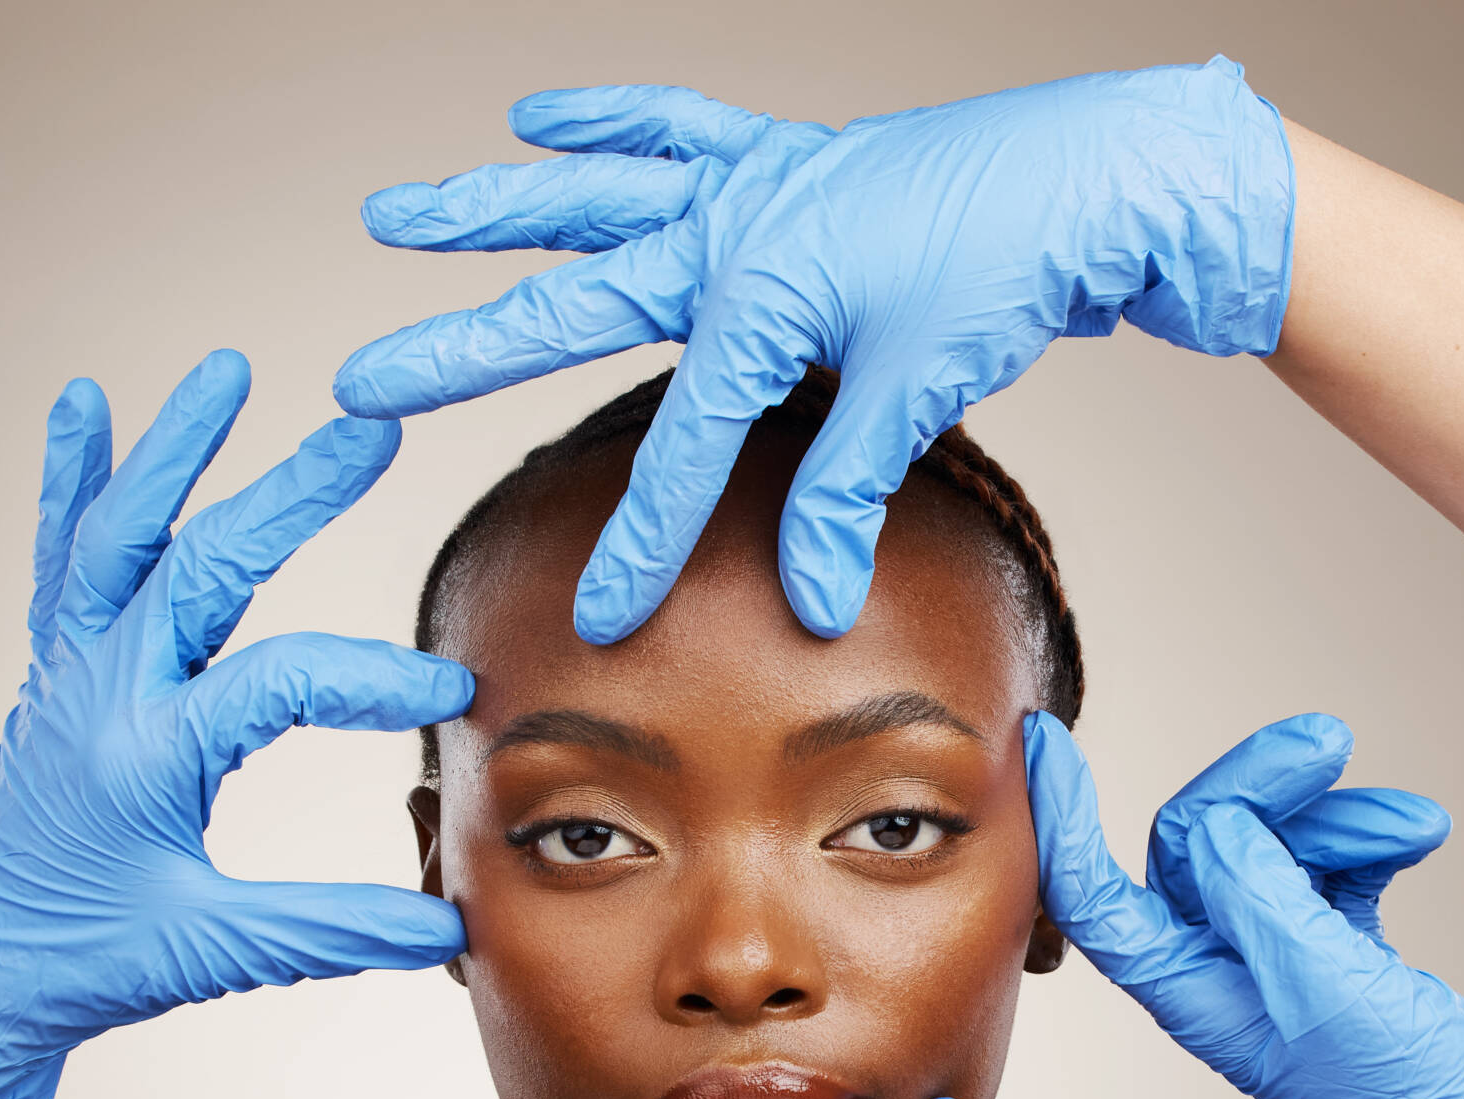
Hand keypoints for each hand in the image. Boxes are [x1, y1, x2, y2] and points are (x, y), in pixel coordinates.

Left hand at [0, 353, 471, 1098]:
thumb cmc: (84, 963)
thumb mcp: (214, 951)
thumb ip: (334, 929)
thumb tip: (450, 928)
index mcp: (148, 757)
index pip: (279, 684)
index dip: (372, 679)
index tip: (453, 693)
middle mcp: (104, 695)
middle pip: (205, 566)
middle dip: (292, 493)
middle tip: (369, 429)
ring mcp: (72, 675)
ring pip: (124, 537)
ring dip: (175, 452)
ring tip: (224, 369)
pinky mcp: (56, 675)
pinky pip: (64, 560)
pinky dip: (76, 481)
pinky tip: (85, 405)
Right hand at [335, 59, 1292, 641]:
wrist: (1095, 173)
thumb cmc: (1010, 265)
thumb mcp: (917, 388)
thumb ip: (847, 494)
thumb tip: (813, 605)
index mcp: (758, 289)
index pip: (679, 442)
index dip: (640, 541)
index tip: (598, 623)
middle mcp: (733, 226)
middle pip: (574, 299)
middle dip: (465, 350)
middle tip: (368, 380)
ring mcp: (753, 184)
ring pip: (595, 196)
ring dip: (494, 209)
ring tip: (399, 216)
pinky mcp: (788, 164)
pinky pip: (682, 129)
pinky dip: (615, 118)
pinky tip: (541, 110)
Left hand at [1025, 711, 1463, 1098]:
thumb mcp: (1329, 991)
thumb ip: (1262, 902)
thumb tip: (1212, 830)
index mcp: (1191, 994)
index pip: (1096, 897)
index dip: (1065, 820)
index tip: (1047, 744)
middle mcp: (1221, 975)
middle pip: (1198, 847)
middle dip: (1257, 789)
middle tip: (1324, 742)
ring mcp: (1279, 962)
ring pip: (1271, 848)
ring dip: (1337, 818)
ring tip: (1410, 825)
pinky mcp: (1338, 953)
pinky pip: (1327, 867)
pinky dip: (1367, 842)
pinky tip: (1417, 836)